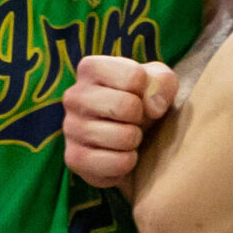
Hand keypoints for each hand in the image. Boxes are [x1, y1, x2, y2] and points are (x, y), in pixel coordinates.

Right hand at [61, 56, 178, 188]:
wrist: (134, 138)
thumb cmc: (145, 102)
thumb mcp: (160, 82)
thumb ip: (162, 82)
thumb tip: (151, 108)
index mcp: (91, 68)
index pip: (134, 77)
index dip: (149, 91)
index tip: (140, 97)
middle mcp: (73, 95)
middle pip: (126, 106)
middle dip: (141, 117)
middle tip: (134, 120)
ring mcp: (70, 128)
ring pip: (123, 137)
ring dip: (135, 140)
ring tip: (127, 137)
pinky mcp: (73, 159)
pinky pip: (115, 163)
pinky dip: (127, 162)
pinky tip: (120, 155)